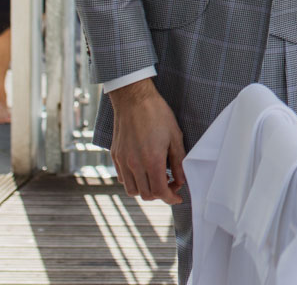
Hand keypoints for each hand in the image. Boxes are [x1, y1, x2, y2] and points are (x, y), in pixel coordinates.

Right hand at [108, 78, 185, 203]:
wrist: (134, 99)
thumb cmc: (157, 114)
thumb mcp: (175, 136)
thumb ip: (178, 161)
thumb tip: (181, 180)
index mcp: (152, 160)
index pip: (159, 192)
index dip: (170, 198)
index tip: (177, 197)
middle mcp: (134, 164)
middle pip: (145, 194)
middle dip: (160, 194)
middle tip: (171, 184)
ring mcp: (122, 160)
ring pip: (132, 190)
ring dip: (145, 189)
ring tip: (157, 178)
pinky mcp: (115, 155)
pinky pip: (123, 178)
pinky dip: (133, 181)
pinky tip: (143, 170)